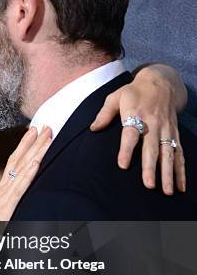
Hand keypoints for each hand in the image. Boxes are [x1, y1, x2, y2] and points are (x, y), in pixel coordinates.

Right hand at [0, 126, 51, 220]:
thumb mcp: (0, 219)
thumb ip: (9, 209)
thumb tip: (16, 202)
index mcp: (2, 192)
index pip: (13, 164)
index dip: (23, 147)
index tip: (33, 133)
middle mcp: (2, 190)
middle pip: (18, 160)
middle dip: (32, 142)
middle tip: (45, 126)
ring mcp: (4, 197)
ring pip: (22, 168)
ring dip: (35, 151)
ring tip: (47, 136)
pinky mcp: (7, 207)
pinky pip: (20, 188)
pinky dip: (28, 174)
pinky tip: (37, 162)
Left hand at [90, 66, 185, 194]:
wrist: (161, 83)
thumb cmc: (134, 92)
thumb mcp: (115, 97)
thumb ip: (104, 114)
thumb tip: (93, 128)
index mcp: (136, 114)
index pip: (131, 134)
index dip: (126, 150)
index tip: (122, 165)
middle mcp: (153, 125)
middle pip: (151, 149)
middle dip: (151, 168)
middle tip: (149, 185)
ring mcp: (166, 131)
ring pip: (168, 154)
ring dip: (168, 173)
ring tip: (167, 191)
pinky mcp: (174, 135)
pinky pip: (179, 154)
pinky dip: (181, 170)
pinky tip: (180, 186)